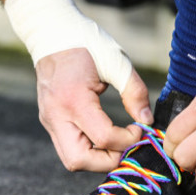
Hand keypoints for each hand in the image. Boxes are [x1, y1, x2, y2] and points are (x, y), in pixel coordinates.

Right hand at [36, 48, 152, 171]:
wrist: (50, 33)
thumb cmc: (85, 43)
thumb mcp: (117, 62)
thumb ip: (135, 92)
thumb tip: (147, 121)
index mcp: (73, 100)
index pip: (104, 138)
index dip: (128, 140)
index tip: (140, 129)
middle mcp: (56, 116)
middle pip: (79, 161)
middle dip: (108, 160)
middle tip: (126, 145)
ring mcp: (49, 121)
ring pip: (72, 161)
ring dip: (97, 159)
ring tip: (116, 142)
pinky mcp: (49, 122)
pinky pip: (68, 148)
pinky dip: (89, 151)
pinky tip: (103, 137)